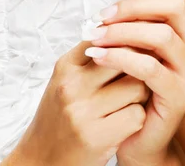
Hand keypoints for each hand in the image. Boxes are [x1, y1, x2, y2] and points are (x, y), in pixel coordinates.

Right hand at [12, 36, 150, 165]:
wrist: (42, 158)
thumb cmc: (59, 117)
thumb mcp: (65, 80)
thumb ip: (88, 58)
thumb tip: (123, 32)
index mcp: (65, 66)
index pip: (105, 37)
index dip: (125, 41)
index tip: (137, 48)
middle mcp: (72, 84)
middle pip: (125, 58)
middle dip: (139, 66)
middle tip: (142, 74)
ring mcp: (83, 110)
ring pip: (137, 87)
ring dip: (141, 95)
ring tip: (131, 101)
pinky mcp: (97, 137)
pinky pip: (137, 116)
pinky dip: (138, 119)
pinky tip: (127, 122)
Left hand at [85, 0, 184, 165]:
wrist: (139, 135)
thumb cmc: (136, 83)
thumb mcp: (137, 40)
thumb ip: (140, 8)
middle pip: (174, 7)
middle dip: (132, 4)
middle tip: (101, 15)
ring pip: (161, 35)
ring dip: (121, 31)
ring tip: (93, 36)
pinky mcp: (180, 96)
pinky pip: (149, 66)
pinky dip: (119, 56)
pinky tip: (97, 54)